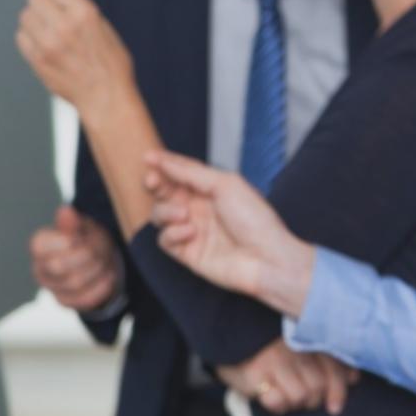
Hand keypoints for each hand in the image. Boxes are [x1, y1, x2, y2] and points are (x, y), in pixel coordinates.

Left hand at [14, 0, 132, 120]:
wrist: (105, 96)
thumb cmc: (110, 65)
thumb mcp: (104, 27)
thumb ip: (80, 5)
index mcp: (85, 14)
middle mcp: (64, 26)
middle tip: (48, 6)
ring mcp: (48, 44)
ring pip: (25, 16)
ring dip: (34, 18)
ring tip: (48, 28)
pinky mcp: (37, 59)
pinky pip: (21, 36)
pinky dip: (29, 36)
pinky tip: (43, 42)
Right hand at [30, 205, 119, 311]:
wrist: (98, 261)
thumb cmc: (86, 239)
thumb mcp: (82, 226)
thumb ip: (73, 222)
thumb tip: (65, 210)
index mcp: (39, 246)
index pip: (39, 246)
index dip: (64, 241)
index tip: (79, 238)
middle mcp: (40, 268)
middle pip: (58, 266)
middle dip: (84, 256)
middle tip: (96, 250)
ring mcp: (51, 287)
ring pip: (74, 283)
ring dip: (96, 270)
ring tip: (103, 261)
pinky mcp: (65, 301)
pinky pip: (83, 299)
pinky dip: (101, 287)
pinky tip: (108, 276)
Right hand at [143, 149, 312, 308]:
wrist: (267, 258)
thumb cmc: (255, 219)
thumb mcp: (225, 185)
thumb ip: (191, 173)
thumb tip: (165, 160)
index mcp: (212, 189)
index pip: (182, 172)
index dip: (165, 164)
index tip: (148, 157)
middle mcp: (200, 208)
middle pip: (166, 192)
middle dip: (156, 184)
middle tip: (153, 181)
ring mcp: (193, 230)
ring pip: (160, 215)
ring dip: (165, 211)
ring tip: (182, 214)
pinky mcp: (188, 252)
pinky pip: (165, 239)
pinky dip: (172, 233)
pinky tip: (189, 232)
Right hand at [216, 338, 359, 415]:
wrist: (227, 332)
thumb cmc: (269, 343)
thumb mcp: (299, 344)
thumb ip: (328, 358)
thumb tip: (354, 378)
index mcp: (308, 339)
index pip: (334, 368)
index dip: (338, 390)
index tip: (335, 406)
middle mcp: (294, 348)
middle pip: (318, 388)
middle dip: (313, 400)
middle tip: (301, 399)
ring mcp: (274, 361)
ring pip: (300, 396)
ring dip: (293, 403)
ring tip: (283, 395)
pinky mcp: (254, 375)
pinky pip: (276, 401)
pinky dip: (277, 405)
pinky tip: (270, 397)